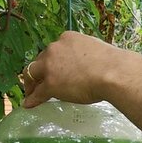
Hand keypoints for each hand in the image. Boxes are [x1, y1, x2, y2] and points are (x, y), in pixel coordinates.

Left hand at [19, 30, 136, 106]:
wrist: (112, 73)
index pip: (54, 50)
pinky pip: (38, 92)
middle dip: (38, 71)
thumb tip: (88, 66)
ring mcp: (51, 66)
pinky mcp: (50, 84)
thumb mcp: (95, 50)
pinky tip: (29, 104)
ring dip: (30, 83)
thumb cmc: (112, 63)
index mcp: (67, 38)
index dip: (52, 60)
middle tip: (37, 81)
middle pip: (40, 60)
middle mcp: (55, 48)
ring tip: (30, 93)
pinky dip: (32, 99)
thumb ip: (85, 55)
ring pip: (33, 73)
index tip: (52, 68)